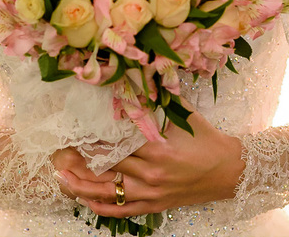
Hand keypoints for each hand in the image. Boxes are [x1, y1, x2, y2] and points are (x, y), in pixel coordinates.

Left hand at [54, 106, 245, 216]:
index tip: (72, 129)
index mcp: (157, 149)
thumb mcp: (184, 115)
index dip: (91, 137)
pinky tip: (84, 198)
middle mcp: (151, 174)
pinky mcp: (154, 205)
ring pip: (108, 191)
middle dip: (80, 158)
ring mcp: (151, 193)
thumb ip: (158, 100)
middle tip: (58, 149)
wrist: (230, 171)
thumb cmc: (207, 140)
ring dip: (81, 184)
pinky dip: (100, 206)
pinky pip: (121, 210)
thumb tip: (134, 79)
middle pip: (106, 166)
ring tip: (61, 175)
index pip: (115, 143)